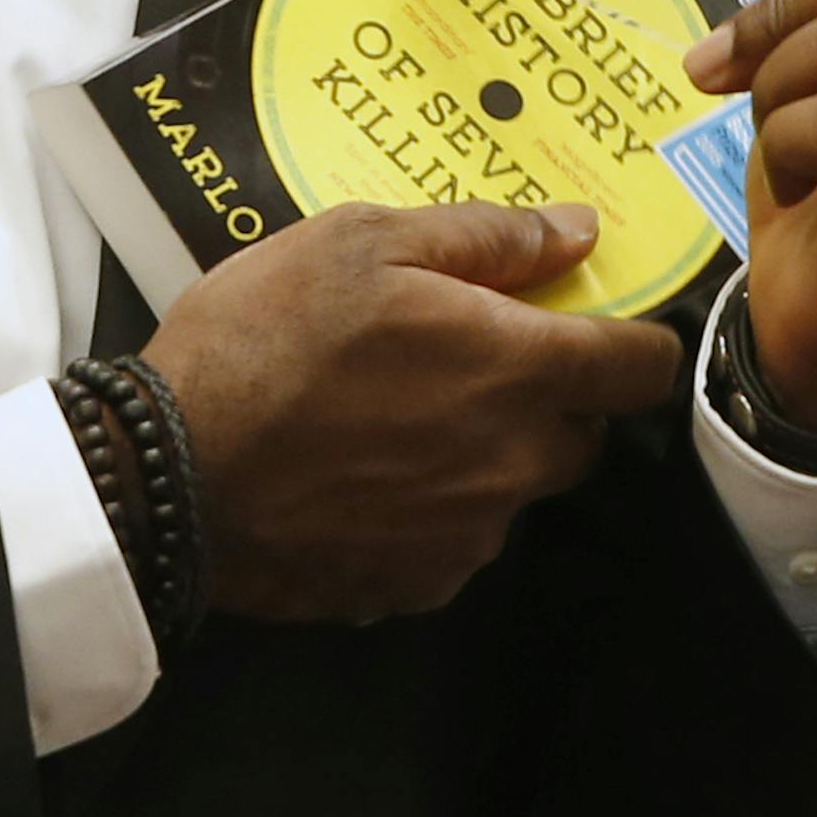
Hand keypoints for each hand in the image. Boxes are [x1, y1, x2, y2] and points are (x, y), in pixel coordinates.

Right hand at [143, 199, 681, 624]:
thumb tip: (576, 232)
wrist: (175, 469)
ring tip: (387, 408)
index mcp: (515, 371)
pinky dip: (428, 501)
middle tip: (458, 350)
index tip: (594, 318)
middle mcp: (514, 465)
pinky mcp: (418, 584)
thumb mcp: (361, 241)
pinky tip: (359, 467)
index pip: (642, 367)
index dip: (631, 336)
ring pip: (513, 482)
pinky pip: (456, 534)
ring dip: (481, 447)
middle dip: (542, 391)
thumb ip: (484, 237)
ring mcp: (469, 536)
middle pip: (581, 430)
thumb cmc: (266, 336)